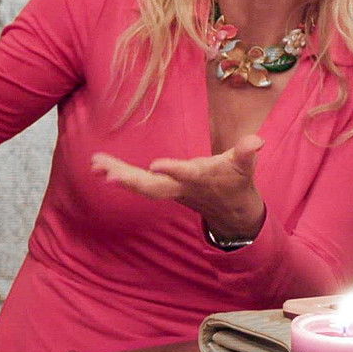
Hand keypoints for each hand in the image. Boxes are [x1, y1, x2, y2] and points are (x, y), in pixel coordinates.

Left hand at [91, 134, 266, 238]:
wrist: (231, 211)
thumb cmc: (237, 180)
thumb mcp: (245, 166)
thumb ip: (247, 153)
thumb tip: (257, 140)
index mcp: (201, 178)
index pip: (186, 174)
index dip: (173, 170)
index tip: (156, 164)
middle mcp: (181, 187)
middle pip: (153, 187)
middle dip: (130, 180)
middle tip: (106, 172)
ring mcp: (169, 190)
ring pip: (141, 186)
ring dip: (118, 175)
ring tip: (95, 164)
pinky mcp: (161, 188)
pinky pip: (136, 184)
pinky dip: (117, 175)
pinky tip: (97, 167)